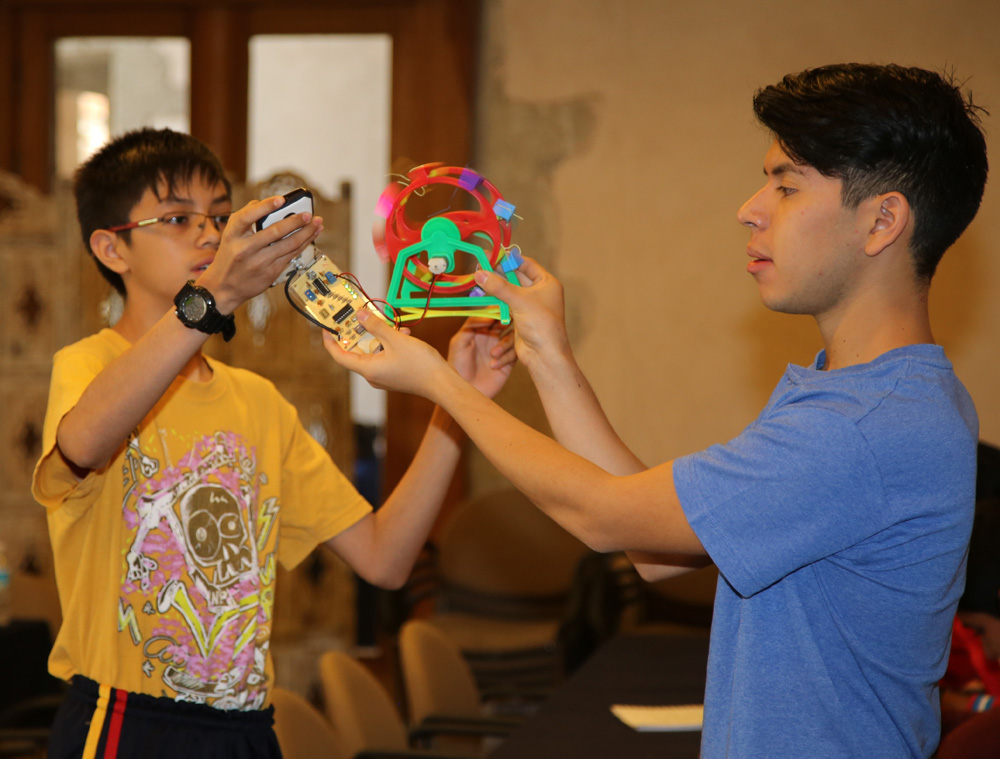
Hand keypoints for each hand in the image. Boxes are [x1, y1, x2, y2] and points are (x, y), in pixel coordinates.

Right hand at [197, 195, 322, 312]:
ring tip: (317, 223)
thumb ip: (245, 217)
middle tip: (309, 214)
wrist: (224, 288)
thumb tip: (265, 202)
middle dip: (295, 221)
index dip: (265, 206)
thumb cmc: (229, 257)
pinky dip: (303, 244)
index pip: (247, 217)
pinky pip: (291, 256)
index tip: (281, 199)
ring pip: (288, 245)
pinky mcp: (271, 272)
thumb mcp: (230, 235)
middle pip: (275, 232)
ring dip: (306, 233)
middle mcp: (245, 249)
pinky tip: (311, 236)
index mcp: (232, 235)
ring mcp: (259, 262)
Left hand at [321, 311, 451, 399]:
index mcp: (367, 369)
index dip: (330, 342)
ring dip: (380, 337)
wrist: (442, 383)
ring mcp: (384, 377)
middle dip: (361, 333)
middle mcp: (372, 376)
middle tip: (361, 317)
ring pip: (374, 352)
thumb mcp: (395, 339)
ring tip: (391, 324)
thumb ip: (376, 326)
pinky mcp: (394, 376)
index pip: (340, 356)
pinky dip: (390, 345)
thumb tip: (361, 315)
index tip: (327, 328)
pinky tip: (403, 334)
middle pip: (358, 352)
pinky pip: (385, 357)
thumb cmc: (420, 364)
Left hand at [447, 317, 515, 398]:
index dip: (498, 310)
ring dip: (504, 344)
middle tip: (506, 324)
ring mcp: (500, 350)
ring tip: (492, 354)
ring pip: (513, 338)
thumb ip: (471, 326)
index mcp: (480, 330)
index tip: (502, 310)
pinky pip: (514, 355)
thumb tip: (488, 315)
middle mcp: (491, 338)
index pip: (492, 314)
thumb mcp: (459, 342)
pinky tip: (493, 366)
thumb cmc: (456, 366)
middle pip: (506, 323)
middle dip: (507, 323)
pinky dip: (506, 358)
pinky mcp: (507, 363)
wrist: (463, 390)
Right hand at [472, 257, 569, 371]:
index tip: (492, 254)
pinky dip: (497, 301)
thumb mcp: (519, 301)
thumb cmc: (541, 325)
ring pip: (509, 291)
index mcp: (547, 284)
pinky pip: (507, 305)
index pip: (527, 264)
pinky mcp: (521, 318)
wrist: (545, 356)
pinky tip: (484, 295)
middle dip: (499, 272)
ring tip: (479, 278)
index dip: (509, 259)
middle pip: (516, 277)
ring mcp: (530, 306)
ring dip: (496, 286)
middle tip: (481, 266)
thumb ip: (499, 286)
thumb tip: (480, 273)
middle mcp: (540, 293)